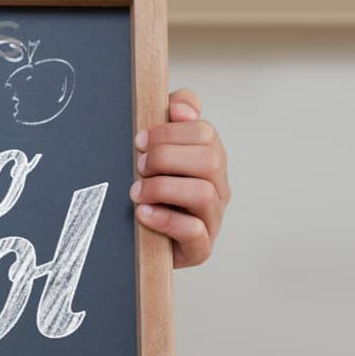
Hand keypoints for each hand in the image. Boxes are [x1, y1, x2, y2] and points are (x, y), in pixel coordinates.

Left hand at [129, 88, 229, 269]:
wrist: (138, 240)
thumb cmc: (150, 190)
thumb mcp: (156, 149)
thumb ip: (171, 119)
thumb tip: (181, 107)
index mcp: (209, 158)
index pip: (204, 132)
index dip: (169, 131)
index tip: (140, 140)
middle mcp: (217, 187)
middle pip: (210, 160)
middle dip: (166, 157)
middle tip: (139, 165)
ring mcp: (212, 219)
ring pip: (204, 194)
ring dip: (163, 188)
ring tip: (137, 191)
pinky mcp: (201, 248)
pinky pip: (194, 231)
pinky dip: (165, 219)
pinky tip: (143, 213)